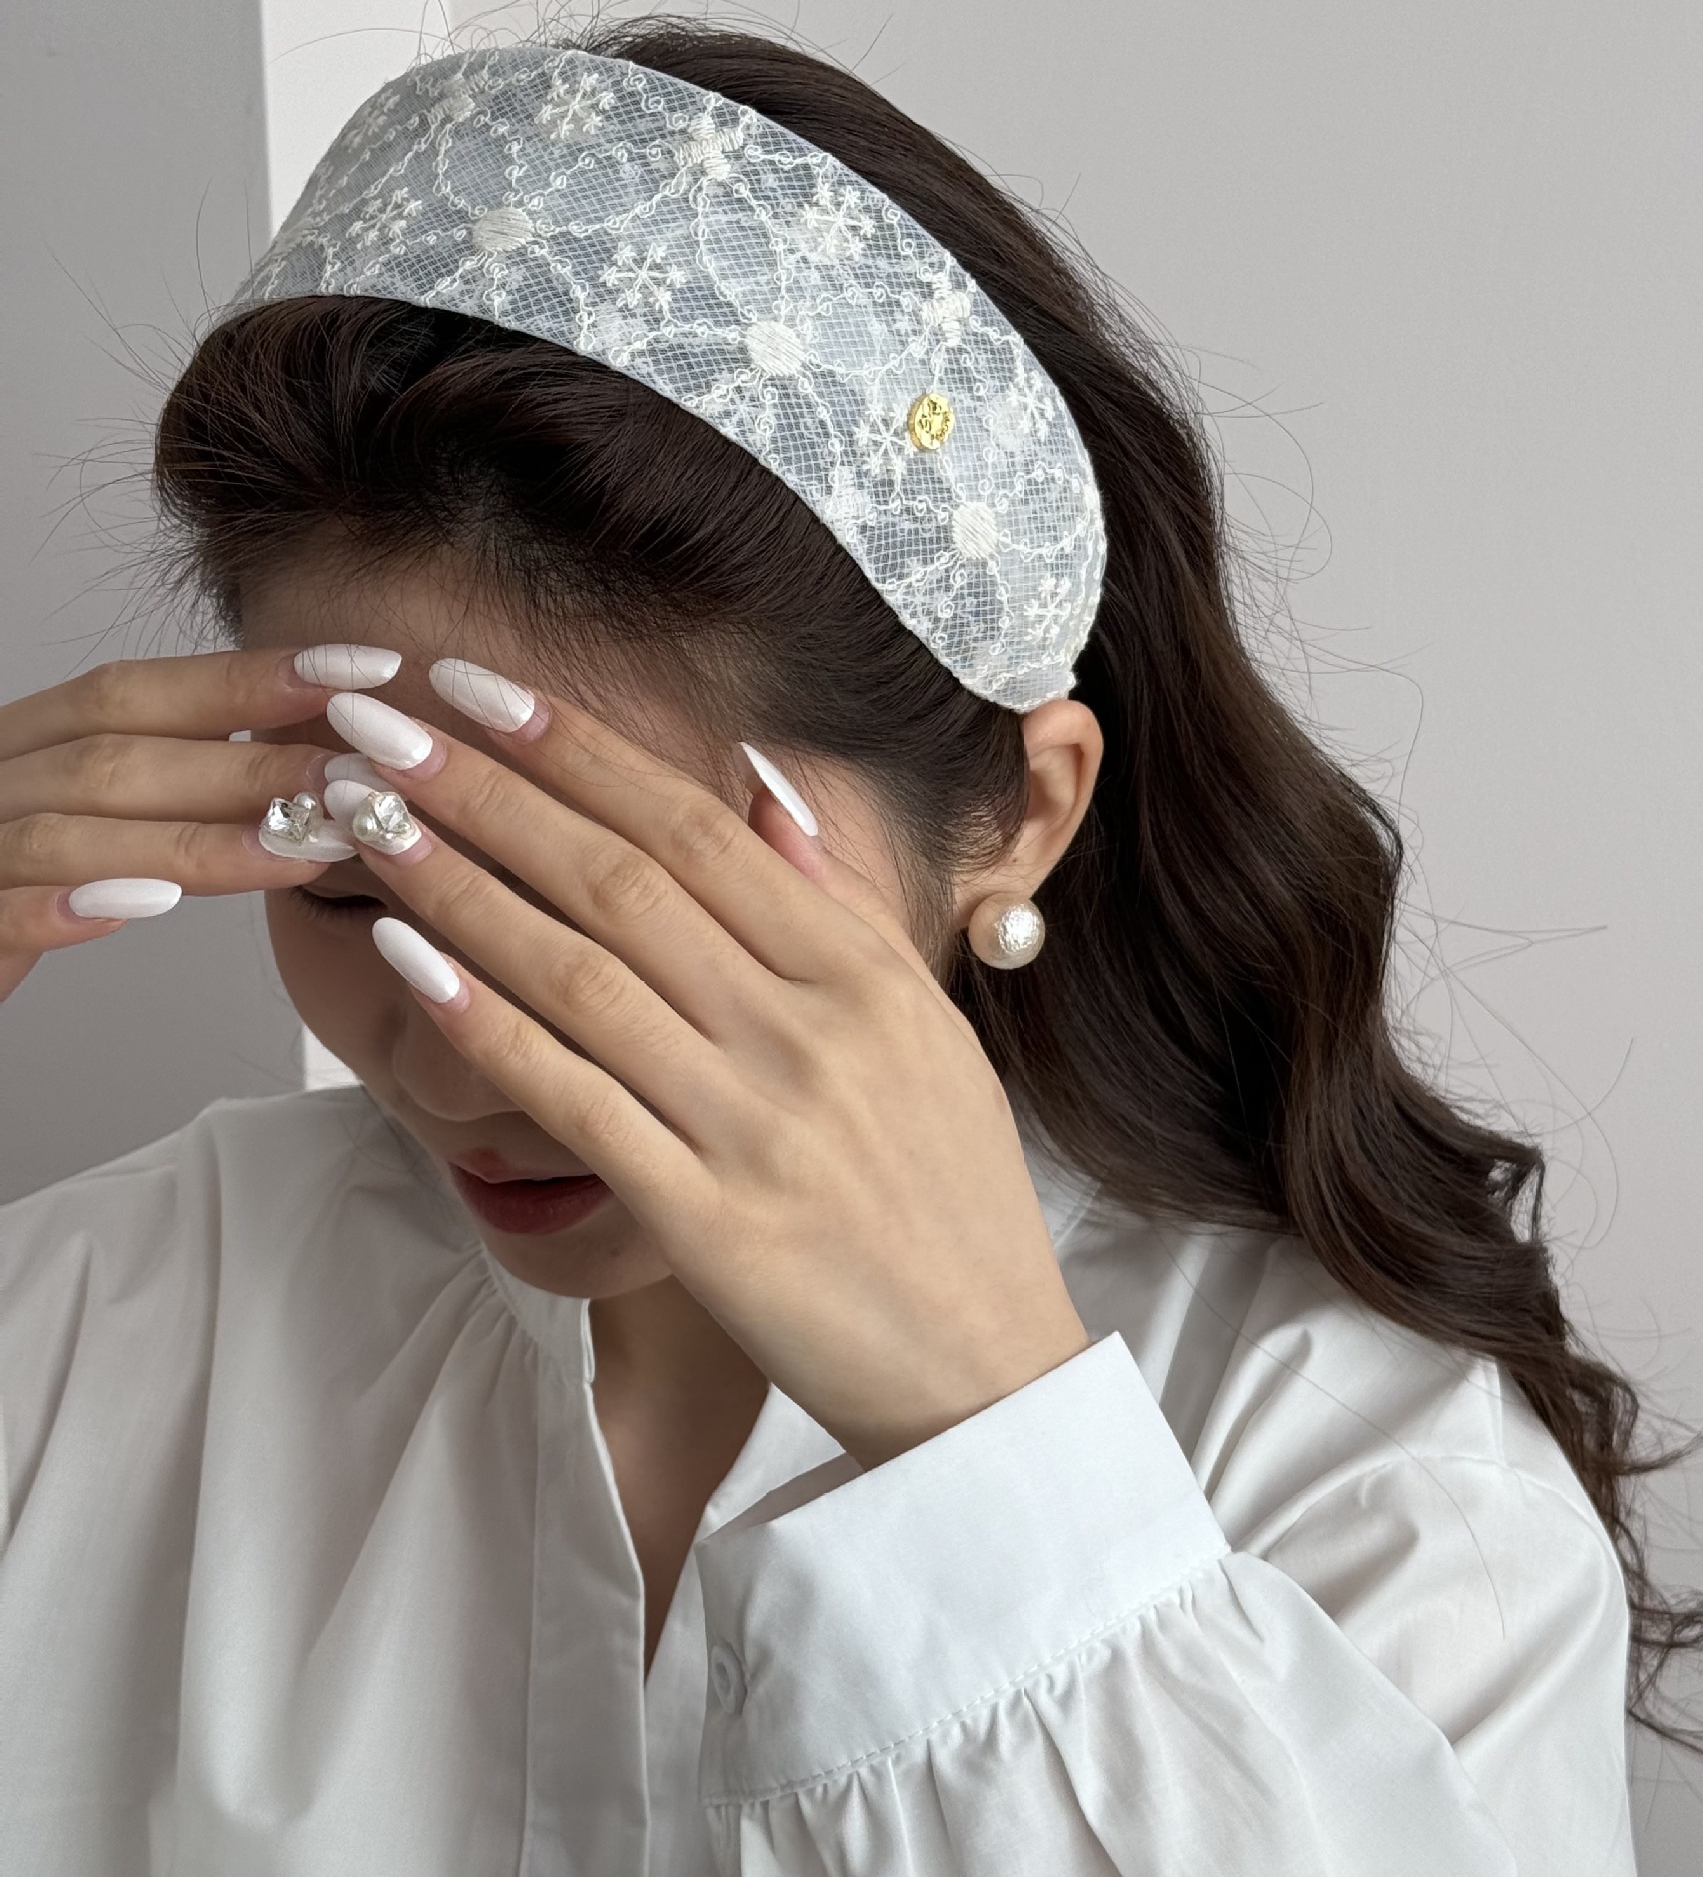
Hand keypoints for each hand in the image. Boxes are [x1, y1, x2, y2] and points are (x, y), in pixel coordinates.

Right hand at [0, 647, 388, 999]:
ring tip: (302, 849)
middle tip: (363, 778)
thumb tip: (305, 772)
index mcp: (22, 744)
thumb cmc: (9, 891)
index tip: (363, 668)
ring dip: (195, 840)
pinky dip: (65, 906)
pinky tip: (142, 908)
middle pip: (118, 754)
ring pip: (71, 830)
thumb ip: (166, 793)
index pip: (139, 691)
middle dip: (249, 764)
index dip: (250, 676)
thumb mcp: (91, 827)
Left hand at [332, 680, 1091, 1467]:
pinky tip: (407, 963)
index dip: (578, 749)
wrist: (984, 1362)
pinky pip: (576, 1103)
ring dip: (464, 887)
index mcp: (861, 972)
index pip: (698, 829)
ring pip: (583, 975)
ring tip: (369, 818)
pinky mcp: (706, 1220)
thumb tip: (762, 784)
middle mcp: (805, 1031)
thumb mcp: (924, 1025)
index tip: (482, 689)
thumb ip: (838, 903)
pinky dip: (488, 1026)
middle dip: (492, 790)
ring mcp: (753, 1124)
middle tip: (384, 726)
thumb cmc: (953, 1189)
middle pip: (623, 880)